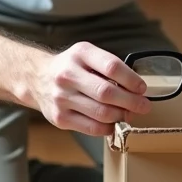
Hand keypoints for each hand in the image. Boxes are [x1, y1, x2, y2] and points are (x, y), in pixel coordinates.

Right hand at [26, 42, 152, 135]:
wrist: (37, 78)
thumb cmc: (72, 67)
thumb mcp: (87, 55)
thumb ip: (109, 67)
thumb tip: (136, 89)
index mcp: (80, 54)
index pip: (111, 67)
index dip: (131, 80)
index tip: (142, 89)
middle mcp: (68, 75)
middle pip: (107, 92)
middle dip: (131, 102)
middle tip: (144, 106)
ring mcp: (61, 98)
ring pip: (101, 113)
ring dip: (122, 116)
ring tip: (130, 114)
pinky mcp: (59, 118)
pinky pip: (91, 128)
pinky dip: (108, 128)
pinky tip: (114, 123)